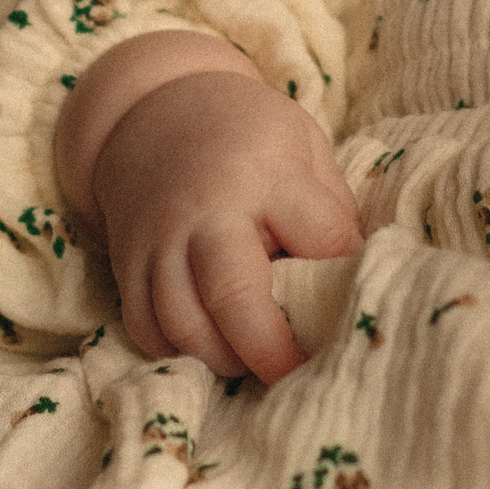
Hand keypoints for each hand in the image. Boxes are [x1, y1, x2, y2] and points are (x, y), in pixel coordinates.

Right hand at [91, 71, 361, 382]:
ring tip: (258, 364)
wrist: (153, 113)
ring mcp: (159, 242)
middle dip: (269, 347)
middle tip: (301, 375)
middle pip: (232, 293)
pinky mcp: (127, 266)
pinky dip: (179, 353)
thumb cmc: (247, 136)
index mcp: (264, 177)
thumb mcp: (303, 144)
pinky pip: (145, 328)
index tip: (361, 292)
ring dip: (225, 359)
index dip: (345, 268)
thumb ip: (329, 208)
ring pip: (182, 323)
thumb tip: (358, 276)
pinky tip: (212, 352)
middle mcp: (205, 213)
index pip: (317, 234)